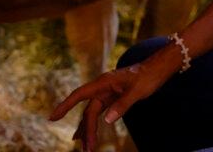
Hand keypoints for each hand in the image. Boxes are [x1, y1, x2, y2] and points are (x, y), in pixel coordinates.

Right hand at [49, 51, 175, 150]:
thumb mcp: (138, 91)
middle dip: (86, 129)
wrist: (160, 68)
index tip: (52, 118)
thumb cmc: (149, 76)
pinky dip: (95, 122)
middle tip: (87, 148)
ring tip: (85, 147)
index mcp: (104, 82)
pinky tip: (88, 133)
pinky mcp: (114, 96)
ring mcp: (108, 92)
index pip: (79, 95)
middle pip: (89, 111)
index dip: (65, 106)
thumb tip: (106, 120)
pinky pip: (100, 111)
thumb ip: (122, 105)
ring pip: (93, 112)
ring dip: (89, 128)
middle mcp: (103, 87)